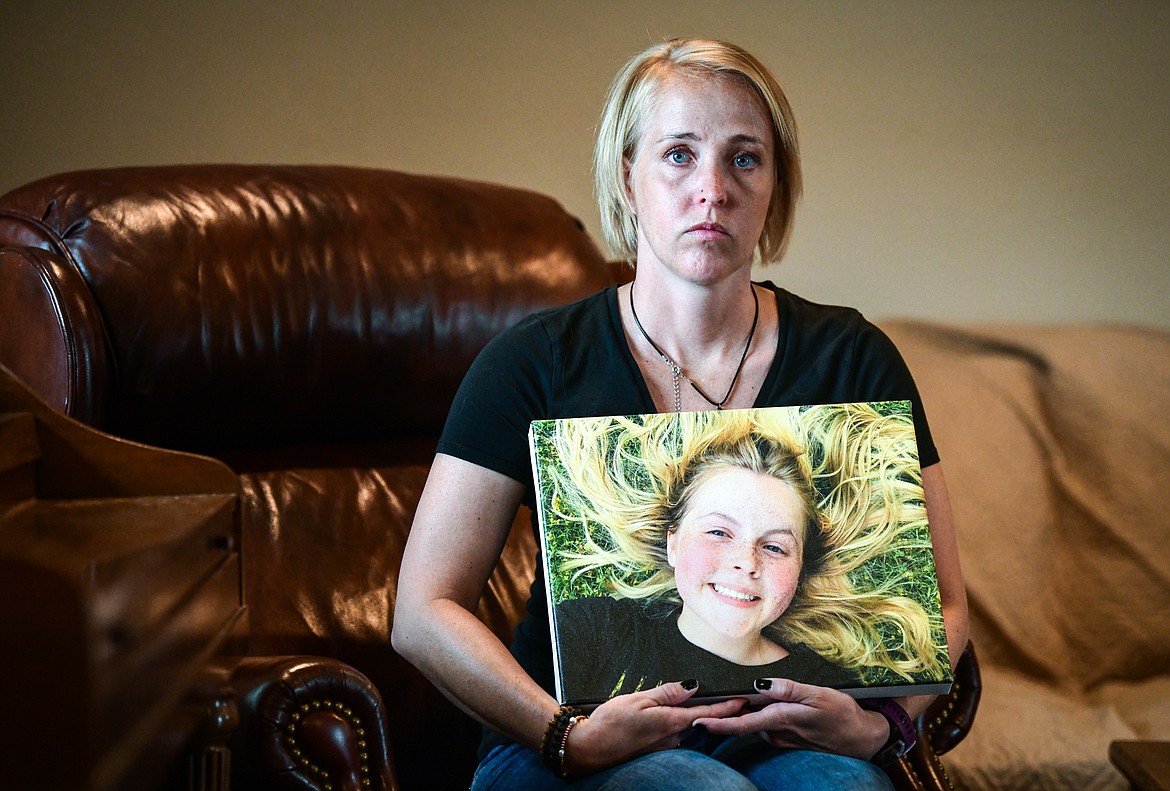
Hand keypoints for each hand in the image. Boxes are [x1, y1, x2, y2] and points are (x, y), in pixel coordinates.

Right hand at [563, 680, 745, 775]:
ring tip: (704, 703)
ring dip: (695, 716)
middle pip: (700, 720)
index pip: (707, 713)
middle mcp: (672, 737)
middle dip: (715, 710)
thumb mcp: (638, 700)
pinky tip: (673, 715)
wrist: (589, 748)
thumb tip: (693, 685)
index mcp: (670, 722)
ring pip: (686, 726)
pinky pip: (673, 733)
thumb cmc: (610, 724)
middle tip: (733, 698)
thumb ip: (667, 692)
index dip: (728, 706)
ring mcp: (664, 745)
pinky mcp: (655, 749)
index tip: (745, 700)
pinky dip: (679, 723)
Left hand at [691, 679, 888, 760]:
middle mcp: (777, 733)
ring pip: (753, 723)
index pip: (742, 724)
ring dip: (740, 712)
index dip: (718, 723)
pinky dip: (755, 715)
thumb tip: (760, 685)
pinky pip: (764, 726)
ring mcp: (781, 739)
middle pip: (742, 723)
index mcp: (781, 720)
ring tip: (723, 697)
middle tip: (700, 700)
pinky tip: (753, 704)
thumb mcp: (818, 695)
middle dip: (721, 714)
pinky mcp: (787, 740)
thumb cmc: (842, 714)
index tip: (697, 721)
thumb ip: (788, 690)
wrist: (862, 738)